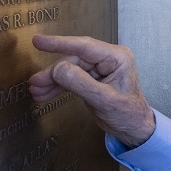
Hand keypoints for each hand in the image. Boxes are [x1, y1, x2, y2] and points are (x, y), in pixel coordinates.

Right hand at [29, 34, 155, 147]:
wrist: (135, 129)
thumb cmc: (128, 114)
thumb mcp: (104, 100)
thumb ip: (81, 83)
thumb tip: (58, 69)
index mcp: (116, 57)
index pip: (83, 46)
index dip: (59, 43)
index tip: (39, 41)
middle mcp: (108, 58)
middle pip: (73, 60)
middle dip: (53, 72)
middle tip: (35, 82)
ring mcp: (100, 68)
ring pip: (70, 69)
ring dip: (52, 81)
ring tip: (36, 91)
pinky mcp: (93, 78)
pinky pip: (72, 79)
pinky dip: (58, 87)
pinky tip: (45, 93)